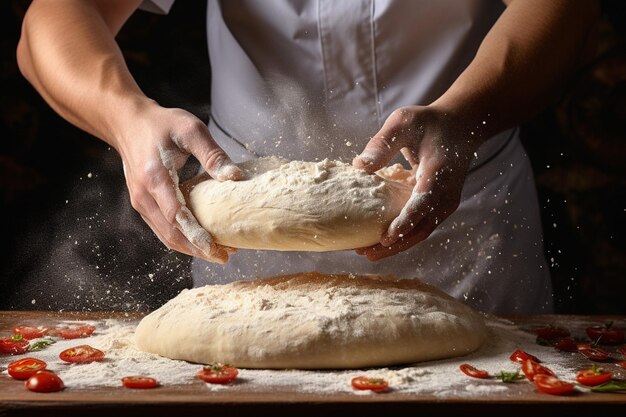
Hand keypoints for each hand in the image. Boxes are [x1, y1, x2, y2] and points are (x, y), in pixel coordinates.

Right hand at [114, 101, 242, 263]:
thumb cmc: (162, 124)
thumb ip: (212, 154)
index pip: (176, 216)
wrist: (128, 122)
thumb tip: (234, 178)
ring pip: (166, 236)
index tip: (216, 249)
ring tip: (219, 251)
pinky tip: (201, 240)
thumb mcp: (191, 129)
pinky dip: (182, 239)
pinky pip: (162, 229)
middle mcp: (144, 195)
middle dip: (198, 249)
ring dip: (191, 248)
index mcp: (155, 177)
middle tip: (226, 255)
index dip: (196, 235)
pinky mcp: (143, 205)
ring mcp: (141, 202)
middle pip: (171, 234)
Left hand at [353, 105, 481, 260]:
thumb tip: (359, 166)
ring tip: (369, 253)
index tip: (386, 237)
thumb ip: (383, 143)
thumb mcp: (404, 121)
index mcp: (438, 172)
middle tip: (366, 253)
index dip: (405, 222)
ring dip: (398, 245)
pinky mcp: (441, 206)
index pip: (423, 202)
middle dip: (395, 244)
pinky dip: (403, 236)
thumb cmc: (429, 122)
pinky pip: (422, 226)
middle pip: (422, 227)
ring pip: (422, 231)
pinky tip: (382, 242)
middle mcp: (446, 193)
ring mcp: (446, 202)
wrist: (460, 125)